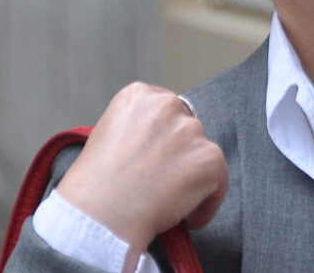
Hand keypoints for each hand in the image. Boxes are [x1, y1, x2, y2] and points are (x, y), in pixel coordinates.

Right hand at [57, 82, 227, 256]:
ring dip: (192, 175)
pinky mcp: (209, 157)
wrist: (98, 216)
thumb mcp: (107, 135)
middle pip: (186, 128)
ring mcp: (190, 130)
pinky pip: (220, 179)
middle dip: (179, 153)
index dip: (164, 137)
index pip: (166, 110)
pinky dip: (209, 200)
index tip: (158, 157)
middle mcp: (166, 105)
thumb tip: (160, 144)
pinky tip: (191, 217)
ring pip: (202, 153)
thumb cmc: (94, 187)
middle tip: (164, 181)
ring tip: (170, 201)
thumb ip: (138, 128)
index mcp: (138, 96)